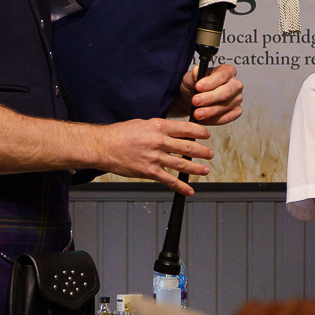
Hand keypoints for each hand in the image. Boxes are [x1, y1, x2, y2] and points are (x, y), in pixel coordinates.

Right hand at [95, 115, 211, 189]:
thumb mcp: (142, 124)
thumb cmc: (120, 134)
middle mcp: (159, 141)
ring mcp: (155, 158)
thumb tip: (173, 131)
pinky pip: (169, 180)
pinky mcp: (149, 172)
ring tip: (206, 170)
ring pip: (182, 164)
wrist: (104, 147)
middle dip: (202, 152)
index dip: (199, 132)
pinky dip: (181, 187)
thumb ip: (159, 128)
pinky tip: (190, 190)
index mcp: (158, 127)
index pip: (186, 129)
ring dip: (196, 168)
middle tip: (210, 154)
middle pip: (187, 147)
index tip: (206, 135)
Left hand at [187, 59, 242, 126]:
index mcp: (227, 71)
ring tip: (197, 113)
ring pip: (226, 106)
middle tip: (195, 101)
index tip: (198, 87)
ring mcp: (237, 98)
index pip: (221, 76)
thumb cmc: (196, 86)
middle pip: (226, 92)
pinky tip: (204, 120)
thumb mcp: (191, 77)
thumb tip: (196, 72)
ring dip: (210, 111)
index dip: (210, 82)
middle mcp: (235, 84)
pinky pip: (228, 117)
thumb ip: (193, 75)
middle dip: (210, 98)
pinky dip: (214, 120)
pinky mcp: (236, 111)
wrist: (195, 99)